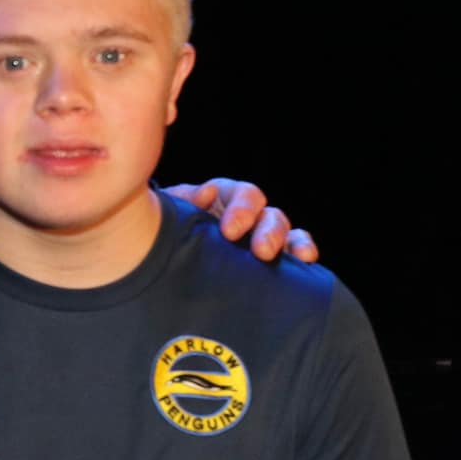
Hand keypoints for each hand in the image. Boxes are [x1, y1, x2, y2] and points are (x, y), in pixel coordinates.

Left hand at [163, 179, 317, 262]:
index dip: (241, 208)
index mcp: (220, 199)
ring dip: (293, 243)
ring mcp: (256, 238)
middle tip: (262, 251)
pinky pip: (291, 255)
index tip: (230, 231)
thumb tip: (202, 198)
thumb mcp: (165, 215)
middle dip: (268, 231)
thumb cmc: (157, 232)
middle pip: (267, 215)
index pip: (241, 194)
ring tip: (302, 256)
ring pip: (285, 233)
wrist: (151, 256)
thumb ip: (181, 203)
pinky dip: (301, 255)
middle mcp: (244, 216)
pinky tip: (309, 265)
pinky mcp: (264, 261)